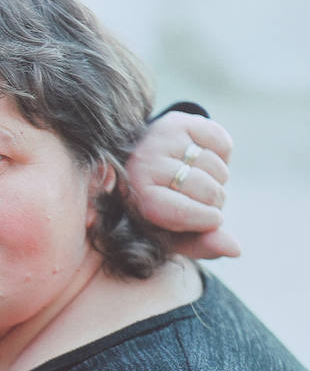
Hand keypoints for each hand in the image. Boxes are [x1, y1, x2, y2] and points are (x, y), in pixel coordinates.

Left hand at [126, 111, 239, 258]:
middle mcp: (142, 163)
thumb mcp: (173, 234)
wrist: (139, 167)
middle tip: (199, 199)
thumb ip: (201, 245)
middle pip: (207, 189)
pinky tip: (202, 160)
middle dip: (214, 201)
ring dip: (218, 179)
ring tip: (197, 180)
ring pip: (217, 167)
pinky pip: (222, 142)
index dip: (206, 219)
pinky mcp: (178, 121)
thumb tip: (235, 249)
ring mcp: (159, 138)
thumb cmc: (157, 209)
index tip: (209, 220)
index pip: (182, 211)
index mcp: (135, 196)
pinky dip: (222, 154)